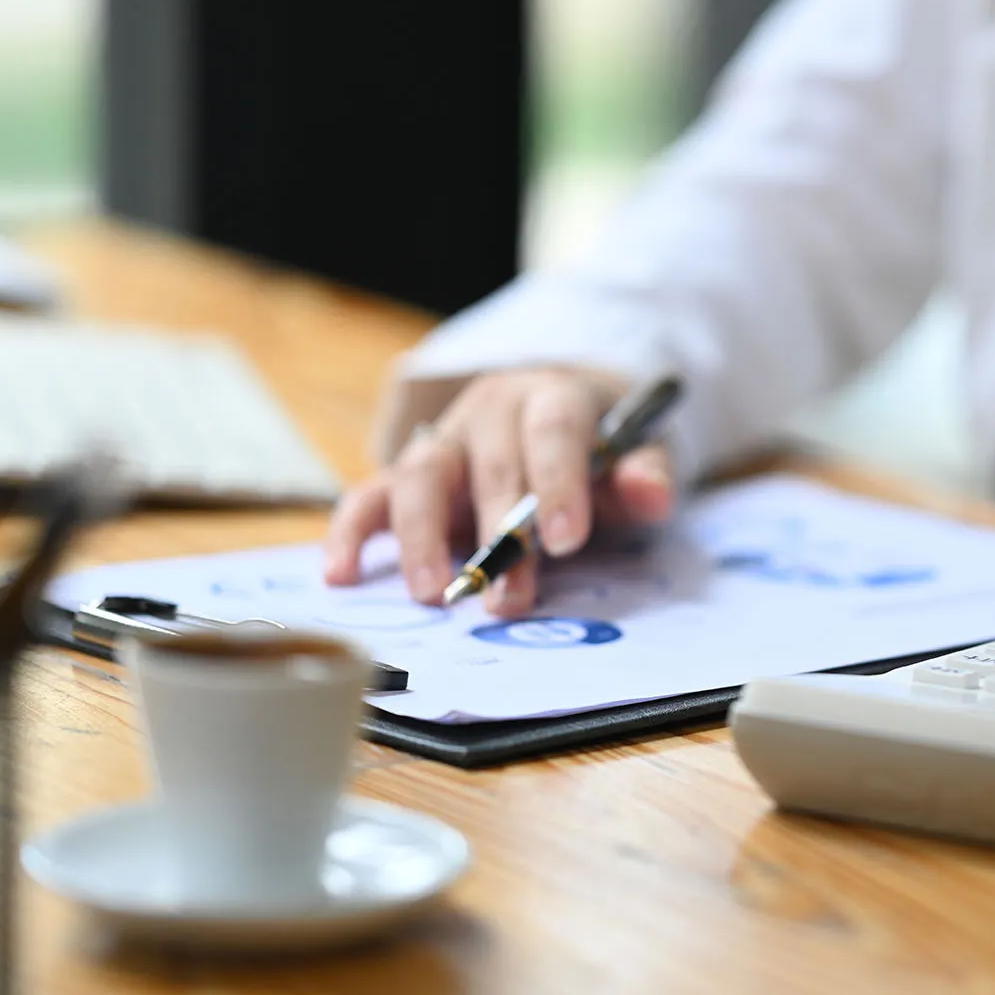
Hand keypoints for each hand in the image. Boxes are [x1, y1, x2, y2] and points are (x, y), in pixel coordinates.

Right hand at [322, 366, 675, 614]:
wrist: (555, 414)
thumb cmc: (597, 448)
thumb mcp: (634, 454)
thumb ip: (643, 474)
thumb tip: (653, 495)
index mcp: (551, 397)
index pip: (554, 430)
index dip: (558, 481)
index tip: (566, 538)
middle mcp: (490, 410)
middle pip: (490, 467)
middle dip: (498, 534)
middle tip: (506, 596)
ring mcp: (443, 441)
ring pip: (420, 474)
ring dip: (421, 535)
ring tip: (431, 591)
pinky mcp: (406, 474)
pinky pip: (368, 495)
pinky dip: (350, 532)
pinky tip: (341, 573)